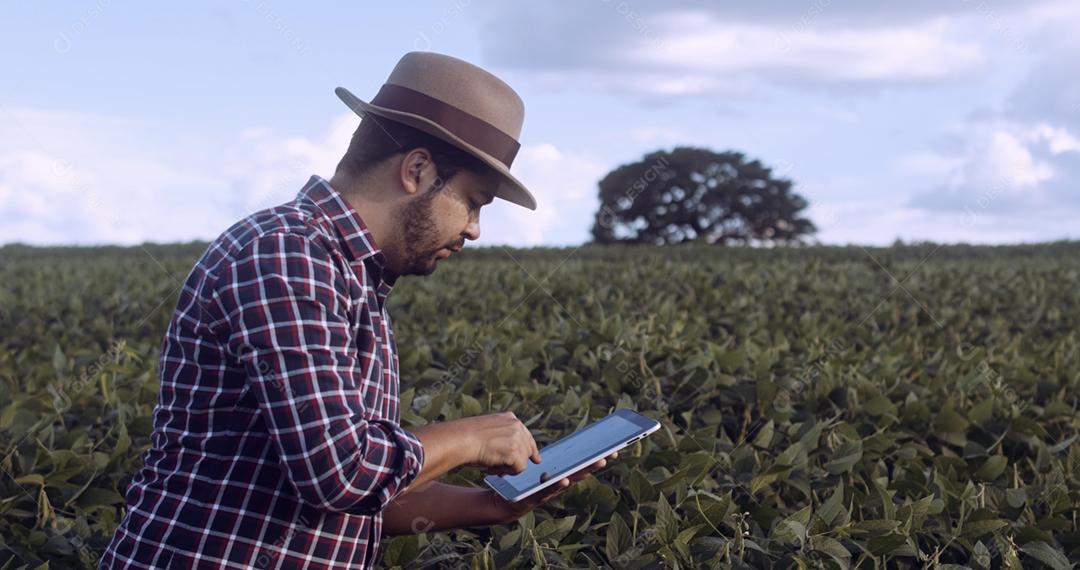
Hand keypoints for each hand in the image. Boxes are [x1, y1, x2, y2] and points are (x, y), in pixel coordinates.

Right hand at [461, 411, 540, 475]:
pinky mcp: (516, 451)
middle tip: (503, 467)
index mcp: (509, 417)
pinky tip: (492, 467)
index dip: (530, 449)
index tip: (536, 459)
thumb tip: (510, 453)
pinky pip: (519, 469)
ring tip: (490, 464)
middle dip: (518, 461)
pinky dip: (506, 472)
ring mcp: (518, 437)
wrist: (461, 439)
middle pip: (528, 449)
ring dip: (508, 467)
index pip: (526, 435)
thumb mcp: (487, 431)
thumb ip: (502, 437)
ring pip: (523, 461)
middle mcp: (516, 425)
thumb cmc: (466, 438)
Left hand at [486, 451, 618, 524]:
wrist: (501, 501)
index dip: (593, 455)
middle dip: (595, 462)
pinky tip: (566, 478)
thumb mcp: (530, 465)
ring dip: (584, 472)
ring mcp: (548, 492)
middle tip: (611, 453)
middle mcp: (556, 483)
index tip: (610, 445)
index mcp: (556, 473)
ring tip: (598, 462)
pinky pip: (547, 490)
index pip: (577, 462)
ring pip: (569, 480)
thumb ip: (537, 453)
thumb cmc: (517, 482)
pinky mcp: (534, 498)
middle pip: (579, 470)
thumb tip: (544, 436)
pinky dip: (557, 485)